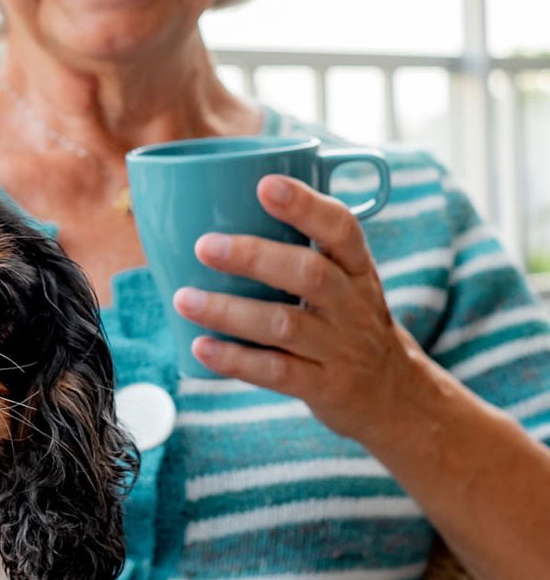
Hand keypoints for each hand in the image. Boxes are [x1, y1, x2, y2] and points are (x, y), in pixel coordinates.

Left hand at [171, 173, 429, 443]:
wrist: (395, 394)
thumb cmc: (347, 320)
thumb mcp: (344, 279)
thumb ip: (297, 248)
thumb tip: (217, 208)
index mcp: (356, 268)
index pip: (342, 228)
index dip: (306, 205)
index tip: (266, 184)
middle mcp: (352, 304)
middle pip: (309, 274)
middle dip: (255, 257)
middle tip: (205, 246)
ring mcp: (340, 347)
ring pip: (285, 325)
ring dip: (230, 311)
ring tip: (184, 298)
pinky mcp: (325, 386)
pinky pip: (277, 372)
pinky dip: (236, 360)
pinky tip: (201, 347)